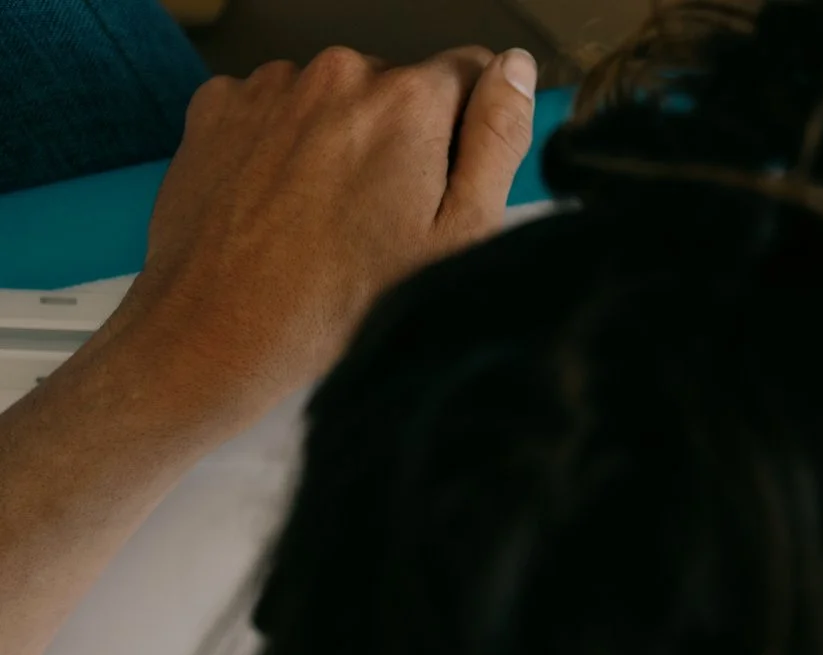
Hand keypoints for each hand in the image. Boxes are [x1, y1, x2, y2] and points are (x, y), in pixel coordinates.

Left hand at [94, 44, 538, 435]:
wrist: (221, 329)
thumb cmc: (342, 301)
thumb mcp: (459, 236)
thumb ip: (498, 139)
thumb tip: (516, 71)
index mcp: (407, 102)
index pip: (472, 70)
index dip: (470, 130)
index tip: (445, 183)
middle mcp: (338, 75)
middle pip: (398, 86)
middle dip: (403, 138)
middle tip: (385, 217)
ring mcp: (271, 87)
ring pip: (335, 98)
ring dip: (340, 141)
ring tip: (328, 217)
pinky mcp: (219, 106)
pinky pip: (274, 108)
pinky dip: (283, 143)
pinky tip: (284, 203)